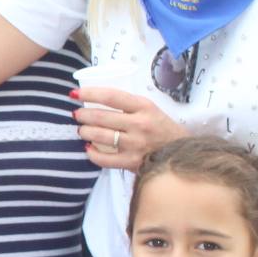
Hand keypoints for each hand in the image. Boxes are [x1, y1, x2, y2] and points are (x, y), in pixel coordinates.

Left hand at [70, 86, 188, 170]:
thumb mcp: (151, 110)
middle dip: (83, 115)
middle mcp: (139, 124)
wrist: (181, 153)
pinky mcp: (132, 162)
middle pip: (101, 117)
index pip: (111, 97)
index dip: (90, 94)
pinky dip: (92, 154)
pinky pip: (104, 159)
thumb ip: (128, 106)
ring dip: (85, 132)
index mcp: (144, 106)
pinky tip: (88, 149)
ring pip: (99, 136)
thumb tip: (97, 102)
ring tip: (82, 130)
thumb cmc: (162, 129)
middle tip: (77, 115)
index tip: (75, 94)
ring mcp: (135, 144)